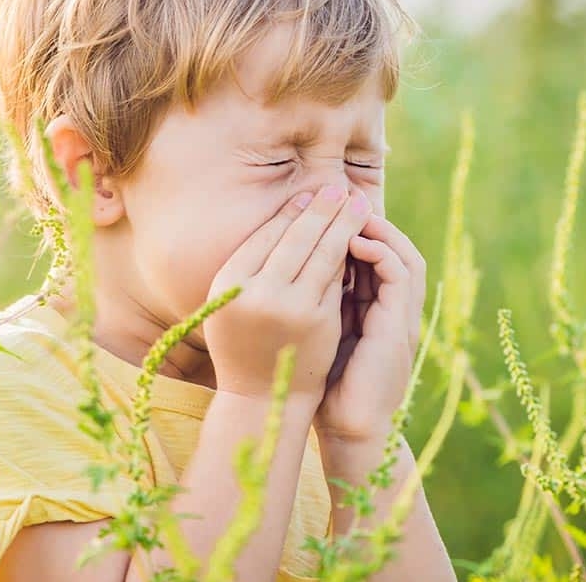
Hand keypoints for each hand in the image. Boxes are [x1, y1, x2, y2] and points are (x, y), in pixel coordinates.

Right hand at [204, 184, 371, 400]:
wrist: (259, 398)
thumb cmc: (243, 344)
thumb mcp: (230, 302)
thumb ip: (250, 267)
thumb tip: (288, 216)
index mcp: (227, 282)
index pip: (265, 236)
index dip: (290, 213)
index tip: (308, 195)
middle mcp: (256, 292)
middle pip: (295, 238)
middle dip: (321, 209)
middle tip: (338, 187)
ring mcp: (289, 307)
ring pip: (321, 253)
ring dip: (342, 224)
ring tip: (356, 203)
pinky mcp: (318, 320)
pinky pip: (335, 278)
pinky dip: (348, 255)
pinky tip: (358, 238)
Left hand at [315, 214, 426, 443]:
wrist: (347, 430)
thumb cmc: (324, 386)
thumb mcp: (317, 333)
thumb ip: (315, 303)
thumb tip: (283, 269)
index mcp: (375, 310)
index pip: (373, 255)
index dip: (352, 229)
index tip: (322, 209)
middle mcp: (393, 310)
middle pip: (393, 248)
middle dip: (367, 220)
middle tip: (337, 197)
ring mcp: (401, 318)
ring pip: (403, 255)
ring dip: (378, 230)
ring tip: (347, 212)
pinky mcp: (401, 327)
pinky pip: (400, 276)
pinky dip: (380, 253)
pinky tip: (352, 243)